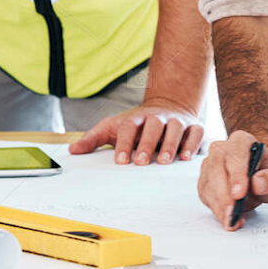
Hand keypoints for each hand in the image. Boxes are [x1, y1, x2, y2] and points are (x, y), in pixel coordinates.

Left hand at [69, 99, 204, 164]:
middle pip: (152, 126)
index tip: (120, 160)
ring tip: (164, 161)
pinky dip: (192, 143)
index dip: (124, 142)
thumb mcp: (113, 127)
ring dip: (170, 145)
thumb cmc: (137, 124)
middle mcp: (157, 117)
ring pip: (175, 128)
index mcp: (136, 118)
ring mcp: (176, 121)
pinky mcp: (193, 126)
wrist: (167, 105)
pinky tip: (186, 158)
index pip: (129, 126)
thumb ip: (94, 138)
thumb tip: (72, 150)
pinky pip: (195, 132)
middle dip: (147, 144)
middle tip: (141, 162)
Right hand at [197, 131, 267, 229]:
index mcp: (241, 141)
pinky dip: (215, 209)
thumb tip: (257, 183)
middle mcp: (222, 149)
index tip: (239, 194)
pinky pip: (205, 194)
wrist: (257, 175)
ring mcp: (210, 164)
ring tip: (232, 221)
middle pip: (216, 168)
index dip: (236, 175)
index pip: (235, 155)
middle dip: (223, 194)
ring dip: (218, 205)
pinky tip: (227, 218)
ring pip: (208, 183)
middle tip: (232, 213)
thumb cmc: (267, 173)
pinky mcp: (205, 180)